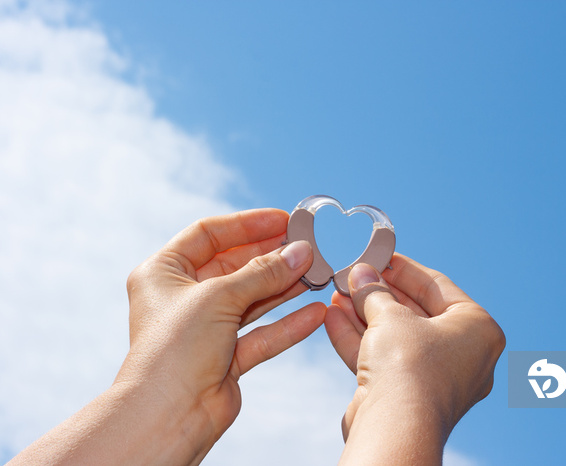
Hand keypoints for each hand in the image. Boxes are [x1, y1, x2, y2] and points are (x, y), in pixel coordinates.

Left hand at [117, 208, 324, 452]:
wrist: (168, 416)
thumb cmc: (175, 350)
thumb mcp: (220, 297)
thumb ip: (264, 272)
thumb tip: (301, 251)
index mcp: (164, 272)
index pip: (208, 234)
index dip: (247, 225)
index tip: (283, 220)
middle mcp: (183, 298)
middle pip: (235, 266)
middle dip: (272, 256)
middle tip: (307, 246)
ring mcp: (205, 328)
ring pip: (252, 299)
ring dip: (284, 286)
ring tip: (317, 272)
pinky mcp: (226, 357)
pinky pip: (262, 333)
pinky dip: (287, 324)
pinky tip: (315, 313)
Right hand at [325, 254, 504, 463]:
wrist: (395, 428)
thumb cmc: (409, 366)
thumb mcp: (391, 315)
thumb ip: (375, 291)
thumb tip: (360, 274)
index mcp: (477, 330)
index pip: (439, 287)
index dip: (405, 270)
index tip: (380, 257)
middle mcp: (463, 356)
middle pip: (415, 312)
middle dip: (380, 293)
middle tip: (354, 275)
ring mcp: (435, 378)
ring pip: (396, 337)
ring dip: (364, 314)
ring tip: (338, 292)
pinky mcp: (408, 396)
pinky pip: (384, 359)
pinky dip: (360, 338)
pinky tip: (333, 316)